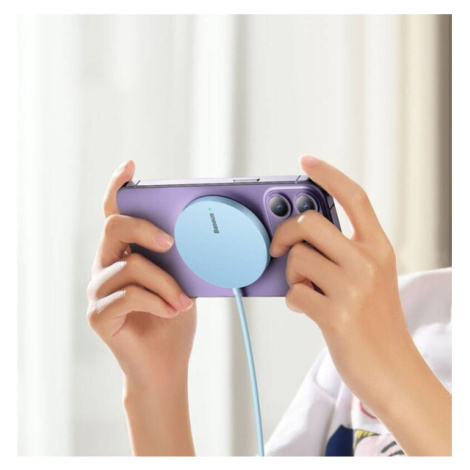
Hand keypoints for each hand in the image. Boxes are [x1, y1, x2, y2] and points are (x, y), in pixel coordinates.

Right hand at [86, 160, 196, 388]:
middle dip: (145, 229)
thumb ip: (180, 258)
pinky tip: (171, 312)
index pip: (114, 215)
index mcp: (125, 255)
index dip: (117, 188)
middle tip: (171, 243)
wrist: (166, 364)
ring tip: (183, 302)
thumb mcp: (183, 280)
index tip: (130, 167)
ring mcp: (98, 291)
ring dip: (166, 284)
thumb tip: (199, 233)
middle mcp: (106, 267)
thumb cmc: (174, 318)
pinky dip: (157, 302)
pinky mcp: (99, 315)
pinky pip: (129, 295)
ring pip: (131, 266)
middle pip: (114, 227)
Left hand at [270, 155, 450, 455]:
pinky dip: (294, 300)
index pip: (354, 197)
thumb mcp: (370, 277)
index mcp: (378, 247)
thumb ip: (341, 252)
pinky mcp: (336, 315)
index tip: (306, 162)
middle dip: (284, 233)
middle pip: (309, 222)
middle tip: (277, 247)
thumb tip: (297, 235)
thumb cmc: (374, 320)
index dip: (328, 175)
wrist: (392, 369)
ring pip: (296, 258)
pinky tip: (308, 309)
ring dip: (292, 275)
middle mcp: (369, 261)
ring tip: (307, 290)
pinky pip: (293, 292)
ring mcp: (354, 288)